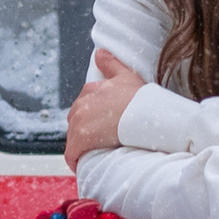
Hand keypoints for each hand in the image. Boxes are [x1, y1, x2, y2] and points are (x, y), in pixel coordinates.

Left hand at [65, 46, 146, 168]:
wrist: (147, 115)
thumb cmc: (141, 98)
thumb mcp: (127, 75)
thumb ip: (111, 64)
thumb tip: (99, 52)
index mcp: (90, 89)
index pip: (83, 107)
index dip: (91, 120)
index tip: (102, 129)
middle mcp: (81, 103)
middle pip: (76, 122)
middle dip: (85, 133)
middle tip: (101, 143)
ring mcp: (79, 121)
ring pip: (73, 138)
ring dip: (82, 147)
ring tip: (96, 155)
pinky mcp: (80, 140)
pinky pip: (71, 154)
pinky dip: (76, 160)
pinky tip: (83, 166)